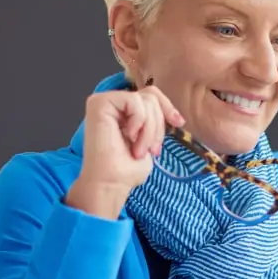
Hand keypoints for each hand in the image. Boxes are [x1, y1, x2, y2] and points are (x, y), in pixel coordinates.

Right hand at [65, 84, 183, 217]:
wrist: (112, 183)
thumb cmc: (128, 168)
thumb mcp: (149, 139)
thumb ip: (154, 119)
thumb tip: (174, 114)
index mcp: (123, 110)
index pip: (151, 95)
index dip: (167, 107)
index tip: (178, 123)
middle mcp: (112, 102)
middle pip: (151, 97)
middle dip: (157, 125)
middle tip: (151, 150)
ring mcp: (104, 101)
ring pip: (145, 100)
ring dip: (149, 130)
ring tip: (138, 150)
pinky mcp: (99, 103)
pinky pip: (133, 101)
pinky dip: (139, 122)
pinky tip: (129, 137)